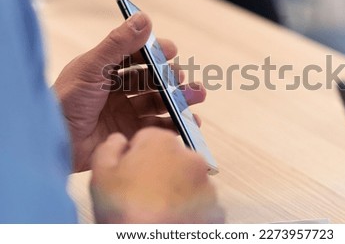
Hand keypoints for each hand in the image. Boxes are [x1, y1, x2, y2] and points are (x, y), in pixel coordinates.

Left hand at [53, 12, 205, 171]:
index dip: (154, 52)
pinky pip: (157, 128)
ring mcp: (124, 113)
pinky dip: (174, 125)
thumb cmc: (65, 101)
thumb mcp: (92, 67)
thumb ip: (118, 43)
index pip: (136, 56)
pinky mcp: (129, 134)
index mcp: (105, 70)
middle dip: (172, 79)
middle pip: (151, 81)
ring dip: (179, 99)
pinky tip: (187, 122)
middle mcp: (117, 91)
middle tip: (184, 79)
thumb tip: (144, 18)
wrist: (53, 142)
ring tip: (196, 97)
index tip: (172, 50)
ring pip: (158, 103)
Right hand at [90, 128, 223, 222]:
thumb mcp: (101, 174)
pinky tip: (171, 220)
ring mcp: (206, 183)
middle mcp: (190, 157)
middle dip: (157, 171)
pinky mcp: (215, 207)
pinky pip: (198, 203)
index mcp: (162, 142)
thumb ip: (110, 147)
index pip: (147, 138)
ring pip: (185, 181)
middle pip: (169, 158)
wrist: (150, 242)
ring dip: (174, 191)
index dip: (135, 156)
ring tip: (155, 211)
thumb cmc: (125, 212)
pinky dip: (187, 210)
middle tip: (140, 196)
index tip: (129, 175)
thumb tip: (119, 141)